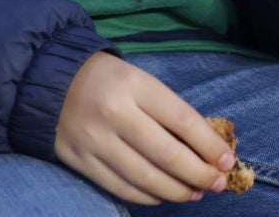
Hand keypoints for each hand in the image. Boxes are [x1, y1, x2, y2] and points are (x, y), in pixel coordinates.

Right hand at [54, 52, 234, 204]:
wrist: (51, 82)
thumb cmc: (109, 81)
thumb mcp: (140, 81)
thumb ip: (168, 111)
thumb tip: (206, 147)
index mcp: (135, 86)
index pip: (183, 121)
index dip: (209, 146)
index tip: (227, 160)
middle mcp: (115, 114)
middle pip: (167, 155)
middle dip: (199, 174)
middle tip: (217, 183)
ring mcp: (95, 141)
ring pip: (146, 178)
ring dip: (177, 191)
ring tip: (195, 193)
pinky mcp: (81, 162)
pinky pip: (122, 188)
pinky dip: (148, 197)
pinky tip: (164, 195)